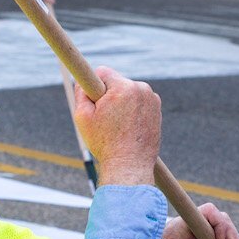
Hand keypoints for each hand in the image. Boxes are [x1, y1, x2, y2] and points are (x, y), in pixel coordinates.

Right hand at [72, 67, 159, 185]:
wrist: (130, 166)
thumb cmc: (105, 143)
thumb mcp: (82, 117)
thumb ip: (81, 93)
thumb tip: (83, 81)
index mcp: (123, 87)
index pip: (102, 72)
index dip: (93, 86)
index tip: (93, 96)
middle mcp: (141, 88)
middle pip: (116, 83)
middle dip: (108, 96)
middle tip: (105, 119)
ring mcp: (152, 99)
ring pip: (128, 93)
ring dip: (121, 104)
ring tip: (118, 126)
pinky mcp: (157, 109)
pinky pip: (139, 102)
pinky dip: (132, 111)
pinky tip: (128, 128)